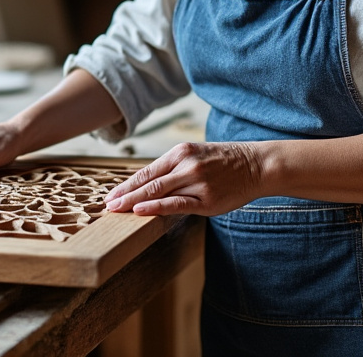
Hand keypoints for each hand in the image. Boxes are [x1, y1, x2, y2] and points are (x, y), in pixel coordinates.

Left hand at [103, 142, 264, 216]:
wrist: (256, 165)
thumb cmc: (225, 162)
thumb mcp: (196, 156)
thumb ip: (174, 169)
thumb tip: (148, 186)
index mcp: (180, 153)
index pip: (146, 171)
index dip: (126, 184)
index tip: (111, 194)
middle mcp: (185, 165)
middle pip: (147, 182)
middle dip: (124, 194)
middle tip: (106, 205)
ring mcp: (196, 182)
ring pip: (158, 192)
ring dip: (133, 202)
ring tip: (116, 210)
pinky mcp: (206, 200)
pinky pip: (176, 204)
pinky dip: (155, 207)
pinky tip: (140, 211)